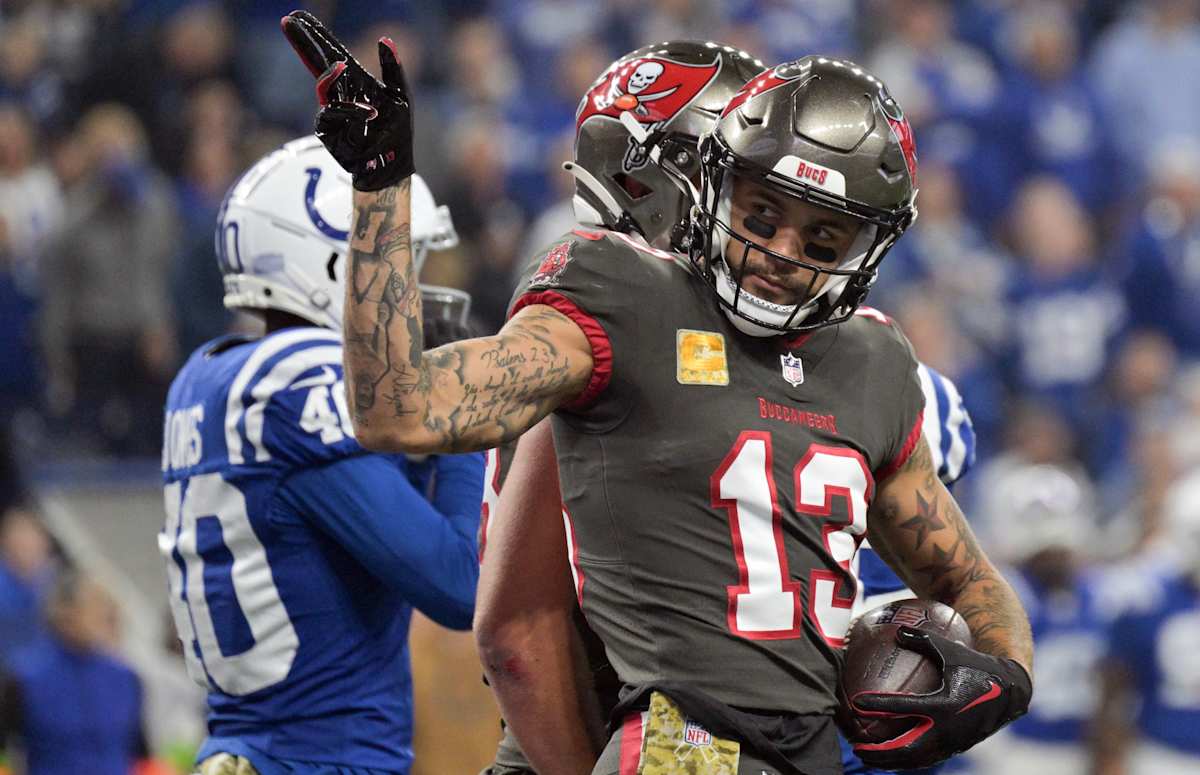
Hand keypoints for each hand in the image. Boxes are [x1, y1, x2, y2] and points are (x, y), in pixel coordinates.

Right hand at [280, 10, 413, 190]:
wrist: (391, 164)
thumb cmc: (397, 132)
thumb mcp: (401, 97)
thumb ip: (393, 69)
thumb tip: (385, 39)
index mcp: (355, 80)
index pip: (331, 52)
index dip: (315, 34)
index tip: (297, 17)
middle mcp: (339, 93)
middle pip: (315, 62)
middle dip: (303, 41)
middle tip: (288, 21)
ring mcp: (330, 110)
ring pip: (324, 86)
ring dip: (337, 80)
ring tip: (354, 81)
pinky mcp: (326, 129)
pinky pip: (332, 112)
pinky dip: (353, 111)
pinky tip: (370, 115)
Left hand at [843, 626, 1031, 769]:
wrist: (1010, 691)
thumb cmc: (976, 666)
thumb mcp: (951, 650)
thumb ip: (922, 639)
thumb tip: (896, 630)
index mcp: (944, 703)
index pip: (904, 707)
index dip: (878, 706)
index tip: (856, 703)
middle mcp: (946, 728)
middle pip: (905, 748)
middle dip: (879, 751)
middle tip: (854, 746)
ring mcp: (951, 742)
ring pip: (915, 759)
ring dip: (889, 761)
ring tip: (865, 757)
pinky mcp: (955, 747)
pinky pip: (926, 759)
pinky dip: (906, 761)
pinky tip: (889, 758)